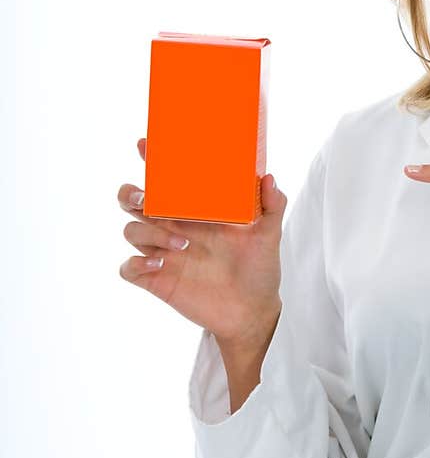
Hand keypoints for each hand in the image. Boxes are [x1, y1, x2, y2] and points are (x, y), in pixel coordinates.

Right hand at [118, 137, 287, 345]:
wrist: (253, 311)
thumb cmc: (258, 269)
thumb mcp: (268, 235)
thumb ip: (271, 206)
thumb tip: (268, 178)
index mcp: (194, 210)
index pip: (164, 180)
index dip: (150, 161)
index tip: (145, 146)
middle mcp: (173, 227)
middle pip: (132, 201)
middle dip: (132, 195)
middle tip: (148, 200)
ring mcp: (163, 253)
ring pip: (131, 231)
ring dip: (150, 232)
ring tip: (183, 244)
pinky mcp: (157, 280)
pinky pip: (128, 269)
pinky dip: (136, 264)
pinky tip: (160, 265)